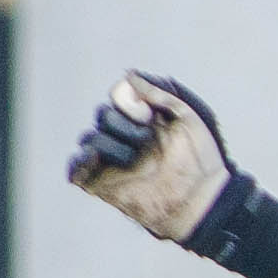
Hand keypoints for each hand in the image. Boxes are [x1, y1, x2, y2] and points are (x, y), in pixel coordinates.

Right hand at [67, 71, 241, 244]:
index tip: (148, 114)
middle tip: (146, 140)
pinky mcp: (102, 184)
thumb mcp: (188, 117)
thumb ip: (161, 93)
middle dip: (122, 124)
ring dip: (111, 146)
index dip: (126, 100)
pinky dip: (79, 162)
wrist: (202, 200)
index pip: (118, 97)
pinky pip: (75, 168)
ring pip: (90, 139)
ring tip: (136, 160)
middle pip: (103, 116)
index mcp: (142, 121)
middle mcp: (124, 138)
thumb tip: (129, 76)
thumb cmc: (202, 161)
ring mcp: (112, 161)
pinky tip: (95, 161)